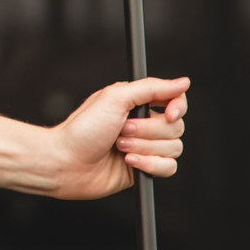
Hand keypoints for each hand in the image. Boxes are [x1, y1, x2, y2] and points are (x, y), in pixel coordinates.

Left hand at [49, 76, 188, 199]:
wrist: (66, 162)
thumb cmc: (82, 129)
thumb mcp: (115, 98)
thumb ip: (151, 88)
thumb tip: (183, 82)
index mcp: (137, 103)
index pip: (175, 100)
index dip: (177, 107)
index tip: (168, 113)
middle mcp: (144, 123)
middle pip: (176, 126)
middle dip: (148, 130)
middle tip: (121, 130)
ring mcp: (145, 146)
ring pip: (174, 148)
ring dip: (144, 147)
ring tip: (119, 146)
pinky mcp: (145, 168)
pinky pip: (168, 168)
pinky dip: (150, 164)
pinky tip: (129, 162)